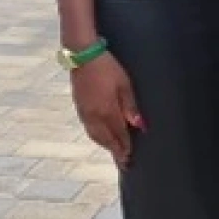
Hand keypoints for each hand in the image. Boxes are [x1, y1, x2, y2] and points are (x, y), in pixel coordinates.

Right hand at [70, 52, 143, 169]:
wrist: (82, 56)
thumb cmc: (107, 68)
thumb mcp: (124, 85)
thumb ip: (130, 107)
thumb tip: (139, 125)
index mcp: (107, 111)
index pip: (119, 135)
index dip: (125, 147)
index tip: (130, 158)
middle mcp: (94, 116)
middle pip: (106, 139)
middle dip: (115, 151)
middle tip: (123, 162)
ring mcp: (85, 113)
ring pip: (96, 136)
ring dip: (105, 145)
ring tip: (114, 151)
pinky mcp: (79, 107)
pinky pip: (89, 128)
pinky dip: (97, 136)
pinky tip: (101, 136)